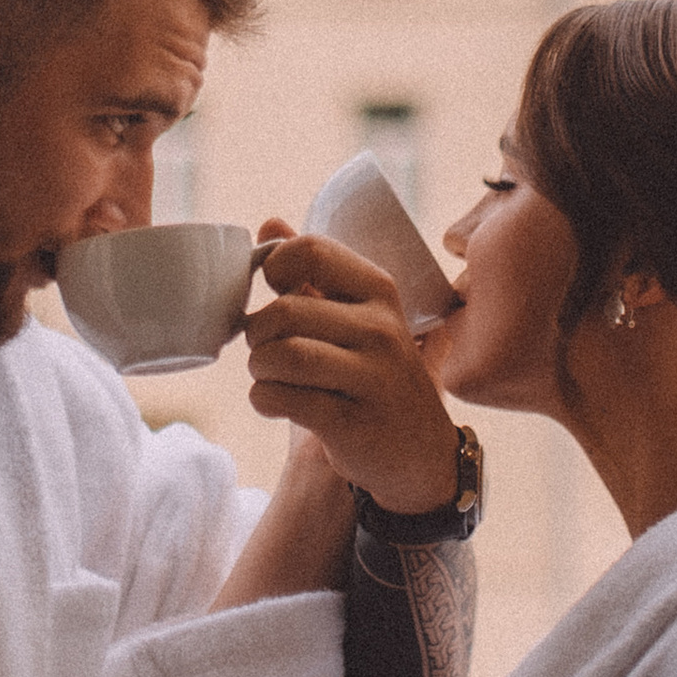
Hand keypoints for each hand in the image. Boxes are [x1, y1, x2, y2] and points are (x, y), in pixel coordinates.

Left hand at [242, 225, 461, 517]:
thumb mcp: (356, 316)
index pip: (310, 251)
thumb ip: (313, 271)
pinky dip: (264, 399)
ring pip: (281, 356)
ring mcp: (371, 377)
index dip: (274, 268)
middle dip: (257, 333)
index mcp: (379, 290)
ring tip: (268, 375)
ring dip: (258, 368)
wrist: (419, 452)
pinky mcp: (352, 423)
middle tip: (265, 349)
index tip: (274, 293)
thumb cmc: (372, 375)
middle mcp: (381, 329)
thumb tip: (269, 224)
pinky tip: (274, 402)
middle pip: (284, 311)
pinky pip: (282, 399)